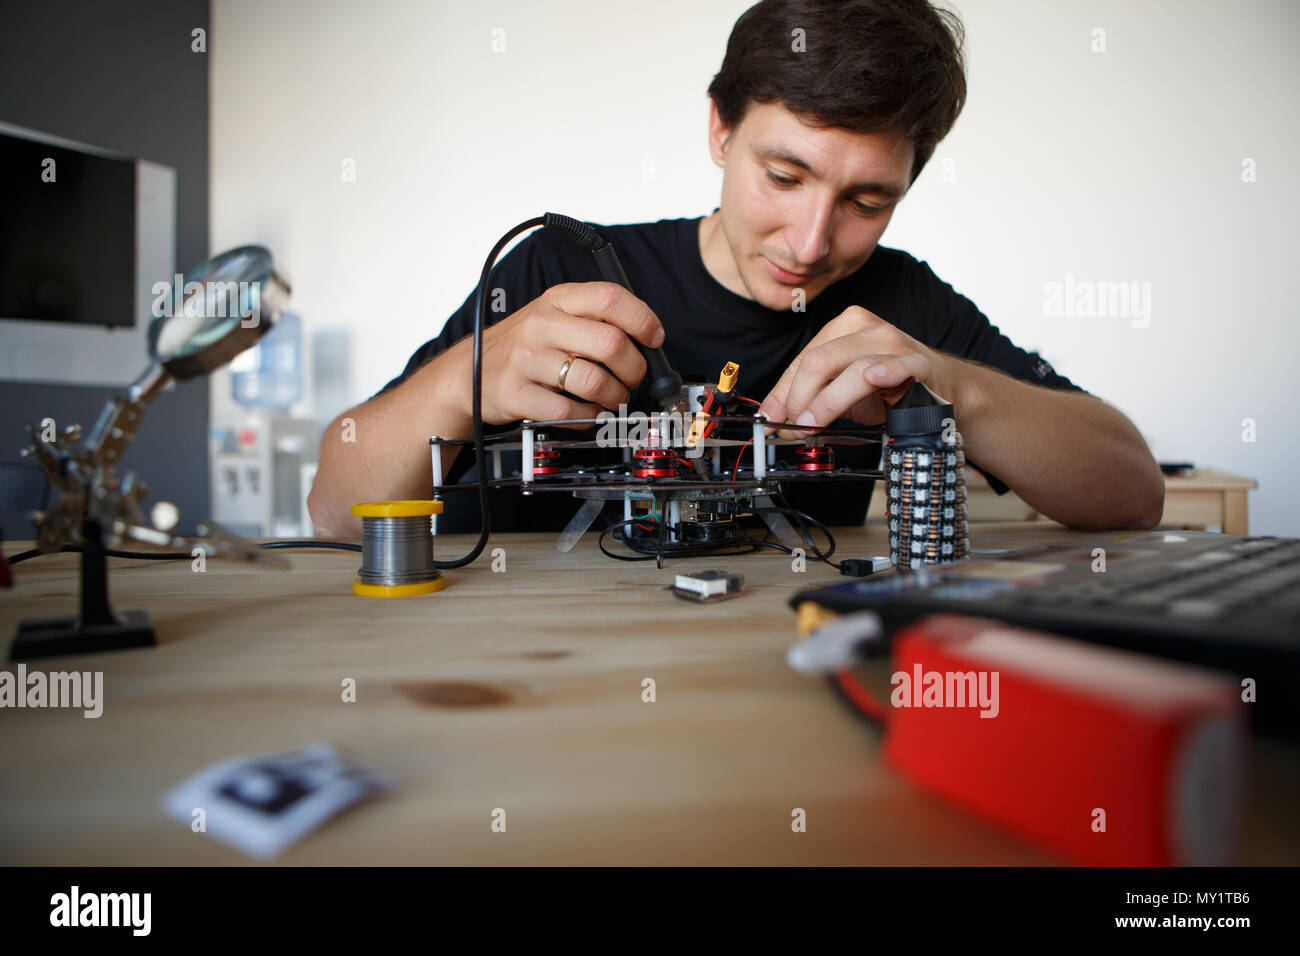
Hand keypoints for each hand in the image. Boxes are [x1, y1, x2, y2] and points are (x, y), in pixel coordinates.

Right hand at [436, 282, 665, 428]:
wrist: (467, 373)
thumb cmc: (522, 346)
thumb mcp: (552, 316)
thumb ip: (592, 319)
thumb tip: (645, 338)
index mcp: (557, 300)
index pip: (610, 297)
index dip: (642, 319)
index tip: (653, 338)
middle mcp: (541, 324)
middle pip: (611, 343)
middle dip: (634, 368)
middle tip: (633, 377)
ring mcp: (527, 359)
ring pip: (594, 381)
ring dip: (615, 397)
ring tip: (612, 398)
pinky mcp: (516, 393)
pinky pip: (569, 412)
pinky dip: (589, 417)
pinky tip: (587, 412)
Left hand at [757, 306, 950, 438]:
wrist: (942, 389)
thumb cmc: (890, 387)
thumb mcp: (842, 390)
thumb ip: (811, 398)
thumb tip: (776, 417)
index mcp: (844, 329)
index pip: (802, 360)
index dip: (782, 393)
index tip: (770, 419)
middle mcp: (867, 329)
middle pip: (819, 362)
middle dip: (798, 399)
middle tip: (794, 427)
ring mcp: (894, 344)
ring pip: (851, 369)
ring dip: (826, 402)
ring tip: (812, 424)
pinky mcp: (918, 363)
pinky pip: (897, 366)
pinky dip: (884, 373)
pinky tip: (874, 380)